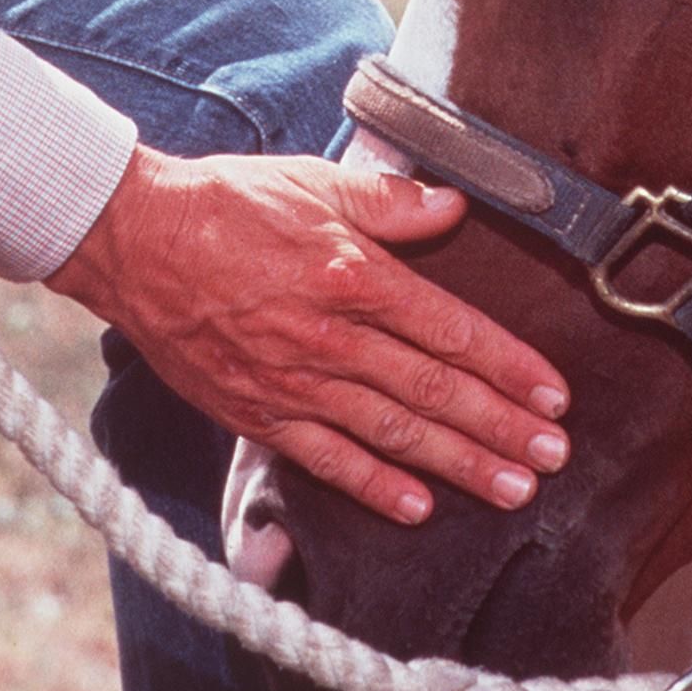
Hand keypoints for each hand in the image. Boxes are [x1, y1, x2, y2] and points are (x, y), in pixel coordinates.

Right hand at [49, 144, 570, 527]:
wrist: (136, 241)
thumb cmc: (227, 202)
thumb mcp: (313, 181)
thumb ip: (387, 201)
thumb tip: (453, 206)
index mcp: (351, 272)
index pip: (449, 328)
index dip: (508, 365)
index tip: (554, 395)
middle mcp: (330, 335)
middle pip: (434, 389)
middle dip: (501, 426)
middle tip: (555, 458)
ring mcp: (293, 381)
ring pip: (392, 431)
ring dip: (458, 463)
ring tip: (513, 489)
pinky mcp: (257, 413)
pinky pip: (325, 458)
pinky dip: (373, 486)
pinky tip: (418, 509)